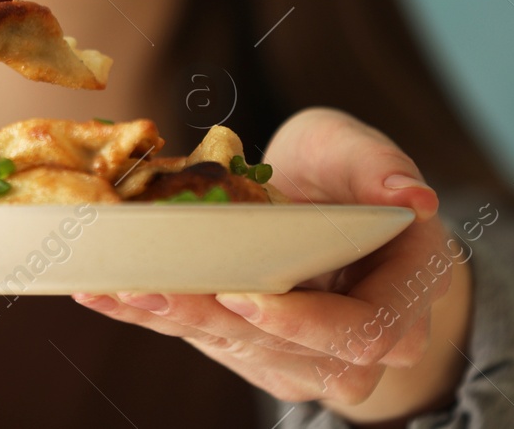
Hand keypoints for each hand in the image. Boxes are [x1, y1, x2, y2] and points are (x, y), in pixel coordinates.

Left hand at [73, 107, 473, 423]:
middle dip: (211, 319)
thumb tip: (413, 195)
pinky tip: (100, 293)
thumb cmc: (348, 179)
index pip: (363, 331)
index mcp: (401, 297)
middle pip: (285, 352)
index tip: (248, 295)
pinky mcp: (251, 354)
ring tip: (112, 286)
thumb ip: (380, 166)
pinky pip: (202, 338)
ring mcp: (301, 359)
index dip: (305, 322)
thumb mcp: (359, 152)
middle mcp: (355, 346)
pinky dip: (149, 315)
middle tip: (148, 286)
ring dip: (169, 319)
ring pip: (235, 349)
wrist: (328, 213)